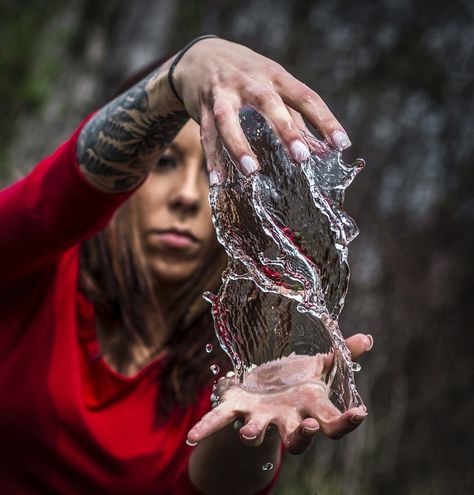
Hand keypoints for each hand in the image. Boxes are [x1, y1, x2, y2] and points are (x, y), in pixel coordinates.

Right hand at [172, 38, 351, 180]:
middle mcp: (250, 81)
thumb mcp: (273, 87)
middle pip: (268, 103)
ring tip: (252, 172)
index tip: (341, 144)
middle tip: (301, 157)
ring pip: (228, 119)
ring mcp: (223, 92)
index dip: (325, 120)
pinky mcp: (201, 106)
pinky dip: (212, 158)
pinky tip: (218, 180)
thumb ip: (295, 118)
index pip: (306, 97)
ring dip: (239, 145)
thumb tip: (320, 151)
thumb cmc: (247, 77)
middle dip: (285, 130)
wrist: (201, 56)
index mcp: (275, 76)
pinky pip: (207, 134)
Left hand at [187, 333, 372, 454]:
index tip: (360, 412)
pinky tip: (192, 437)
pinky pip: (220, 420)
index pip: (334, 424)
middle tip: (307, 429)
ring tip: (250, 433)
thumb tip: (366, 338)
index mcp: (310, 410)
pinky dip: (206, 428)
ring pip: (259, 432)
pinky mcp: (237, 410)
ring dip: (254, 434)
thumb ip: (343, 355)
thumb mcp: (320, 367)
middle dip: (302, 437)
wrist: (268, 392)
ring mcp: (261, 418)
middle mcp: (287, 421)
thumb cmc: (298, 383)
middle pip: (299, 439)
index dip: (348, 421)